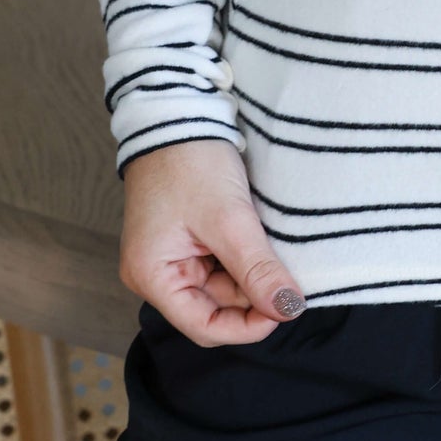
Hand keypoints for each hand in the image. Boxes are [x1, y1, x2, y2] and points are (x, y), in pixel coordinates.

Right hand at [118, 137, 304, 346]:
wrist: (179, 114)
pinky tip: (259, 238)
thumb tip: (288, 309)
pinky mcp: (188, 241)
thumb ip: (258, 270)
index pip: (204, 326)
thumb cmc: (190, 163)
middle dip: (252, 295)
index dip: (247, 326)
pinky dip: (244, 258)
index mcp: (152, 276)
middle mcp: (157, 273)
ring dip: (251, 274)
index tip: (286, 307)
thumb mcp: (230, 220)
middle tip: (287, 272)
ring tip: (270, 246)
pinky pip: (221, 264)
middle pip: (215, 308)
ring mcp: (172, 257)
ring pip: (223, 287)